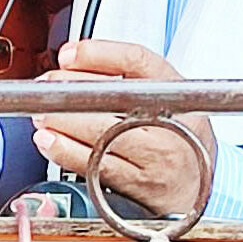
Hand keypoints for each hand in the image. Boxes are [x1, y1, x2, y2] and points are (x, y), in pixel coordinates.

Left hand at [31, 40, 215, 215]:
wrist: (200, 183)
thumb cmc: (176, 132)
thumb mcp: (164, 93)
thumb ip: (121, 72)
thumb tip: (69, 60)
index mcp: (177, 92)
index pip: (137, 61)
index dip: (97, 54)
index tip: (67, 55)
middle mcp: (170, 125)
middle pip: (115, 100)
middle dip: (70, 91)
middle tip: (45, 86)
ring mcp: (156, 159)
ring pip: (102, 136)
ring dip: (62, 122)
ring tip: (42, 113)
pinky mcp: (139, 187)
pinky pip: (96, 167)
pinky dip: (66, 152)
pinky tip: (49, 141)